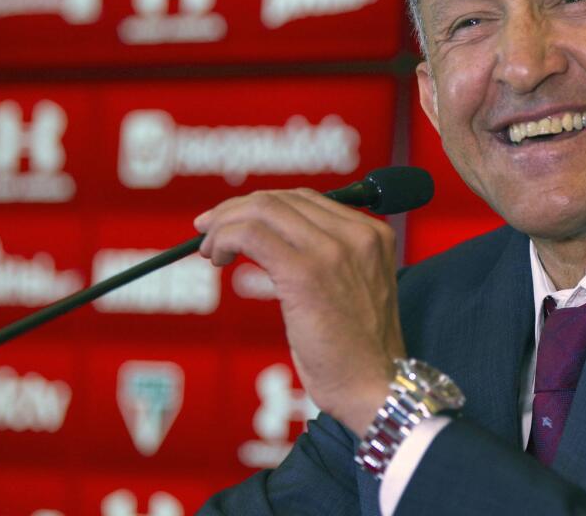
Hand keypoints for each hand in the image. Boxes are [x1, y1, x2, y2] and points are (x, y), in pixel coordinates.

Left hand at [194, 188, 404, 434]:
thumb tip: (273, 242)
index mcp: (372, 234)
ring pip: (263, 209)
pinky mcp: (305, 272)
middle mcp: (357, 234)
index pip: (306, 200)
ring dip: (225, 223)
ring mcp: (332, 250)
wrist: (375, 387)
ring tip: (211, 248)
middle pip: (282, 198)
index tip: (235, 221)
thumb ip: (328, 259)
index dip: (264, 206)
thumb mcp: (354, 289)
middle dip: (237, 209)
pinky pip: (251, 234)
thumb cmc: (359, 352)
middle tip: (210, 230)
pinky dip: (225, 238)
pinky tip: (218, 257)